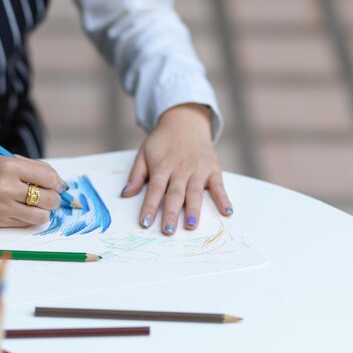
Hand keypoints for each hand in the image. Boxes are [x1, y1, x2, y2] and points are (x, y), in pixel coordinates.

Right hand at [0, 152, 66, 226]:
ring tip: (34, 203)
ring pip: (40, 217)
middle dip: (53, 197)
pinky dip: (28, 217)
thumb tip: (59, 183)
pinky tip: (19, 207)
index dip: (57, 182)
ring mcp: (1, 207)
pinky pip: (25, 224)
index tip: (55, 183)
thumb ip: (31, 168)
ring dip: (43, 211)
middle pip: (49, 200)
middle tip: (47, 193)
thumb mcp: (4, 158)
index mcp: (9, 166)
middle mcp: (6, 188)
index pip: (49, 178)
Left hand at [121, 104, 232, 234]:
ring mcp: (198, 169)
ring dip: (194, 209)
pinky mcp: (213, 169)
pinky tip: (227, 212)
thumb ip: (136, 175)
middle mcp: (180, 169)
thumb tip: (125, 195)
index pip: (154, 189)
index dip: (149, 206)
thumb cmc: (162, 141)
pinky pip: (219, 186)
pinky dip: (224, 199)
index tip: (145, 222)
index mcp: (162, 167)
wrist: (185, 121)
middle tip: (168, 231)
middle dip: (171, 213)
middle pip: (175, 194)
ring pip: (195, 192)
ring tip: (191, 225)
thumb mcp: (144, 153)